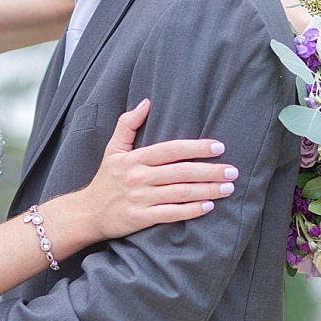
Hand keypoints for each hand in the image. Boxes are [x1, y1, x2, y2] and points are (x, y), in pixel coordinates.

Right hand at [82, 98, 237, 240]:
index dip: (196, 147)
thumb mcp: (112, 149)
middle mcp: (138, 177)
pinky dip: (191, 211)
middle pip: (181, 172)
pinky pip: (171, 214)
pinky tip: (209, 206)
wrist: (87, 213)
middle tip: (233, 170)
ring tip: (228, 188)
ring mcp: (140, 199)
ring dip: (207, 190)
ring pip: (180, 193)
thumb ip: (127, 124)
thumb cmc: (106, 180)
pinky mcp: (141, 218)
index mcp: (134, 159)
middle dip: (210, 171)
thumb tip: (147, 102)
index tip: (219, 147)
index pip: (171, 149)